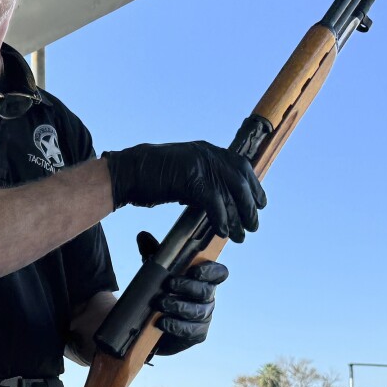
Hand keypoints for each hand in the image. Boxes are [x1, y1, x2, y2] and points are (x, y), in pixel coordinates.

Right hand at [103, 141, 265, 241]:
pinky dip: (220, 218)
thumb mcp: (180, 173)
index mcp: (206, 150)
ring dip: (239, 216)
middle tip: (254, 226)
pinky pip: (213, 200)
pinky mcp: (190, 177)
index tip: (260, 204)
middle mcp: (207, 153)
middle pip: (240, 179)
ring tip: (241, 236)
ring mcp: (199, 163)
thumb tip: (214, 199)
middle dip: (250, 205)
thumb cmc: (148, 177)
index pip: (241, 166)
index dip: (253, 186)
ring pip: (231, 191)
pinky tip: (222, 232)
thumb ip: (198, 180)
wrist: (126, 173)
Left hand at [136, 231, 228, 356]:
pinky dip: (176, 326)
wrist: (151, 324)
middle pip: (206, 291)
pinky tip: (162, 322)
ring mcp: (204, 316)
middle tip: (168, 284)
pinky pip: (191, 330)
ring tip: (160, 303)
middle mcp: (208, 297)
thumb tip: (143, 236)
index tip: (194, 270)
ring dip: (178, 306)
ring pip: (198, 311)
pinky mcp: (197, 334)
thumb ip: (153, 254)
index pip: (219, 273)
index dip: (210, 271)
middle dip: (187, 287)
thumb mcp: (156, 272)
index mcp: (204, 279)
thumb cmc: (161, 291)